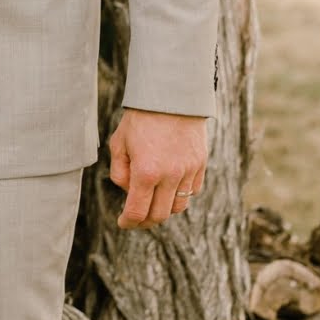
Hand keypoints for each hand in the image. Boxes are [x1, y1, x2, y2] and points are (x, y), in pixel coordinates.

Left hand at [107, 108, 206, 229]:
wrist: (171, 96)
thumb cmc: (140, 119)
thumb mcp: (119, 144)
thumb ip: (120, 173)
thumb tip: (129, 193)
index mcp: (146, 172)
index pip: (138, 212)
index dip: (128, 222)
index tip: (123, 223)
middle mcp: (170, 176)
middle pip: (159, 215)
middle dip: (145, 221)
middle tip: (136, 218)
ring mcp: (188, 171)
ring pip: (178, 206)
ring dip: (164, 209)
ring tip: (153, 201)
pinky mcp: (200, 164)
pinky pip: (192, 191)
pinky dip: (180, 194)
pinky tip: (169, 186)